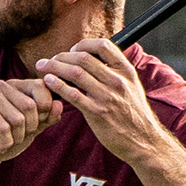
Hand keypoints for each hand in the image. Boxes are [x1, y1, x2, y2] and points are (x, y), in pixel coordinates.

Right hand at [0, 74, 62, 162]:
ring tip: (8, 140)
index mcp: (18, 85)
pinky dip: (6, 142)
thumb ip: (48, 117)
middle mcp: (3, 86)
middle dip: (30, 128)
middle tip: (19, 136)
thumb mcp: (33, 128)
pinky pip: (4, 129)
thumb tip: (59, 104)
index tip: (37, 124)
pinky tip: (0, 144)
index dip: (45, 110)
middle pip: (31, 106)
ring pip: (18, 119)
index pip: (41, 86)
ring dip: (17, 137)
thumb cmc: (7, 136)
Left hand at [32, 39, 168, 163]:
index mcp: (126, 71)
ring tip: (42, 67)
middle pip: (83, 57)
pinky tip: (48, 82)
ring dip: (54, 67)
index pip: (103, 45)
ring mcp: (107, 97)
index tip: (72, 51)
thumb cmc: (134, 114)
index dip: (83, 44)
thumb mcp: (132, 86)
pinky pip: (73, 94)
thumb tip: (95, 59)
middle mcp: (117, 81)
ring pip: (75, 73)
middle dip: (61, 56)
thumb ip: (115, 72)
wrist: (143, 141)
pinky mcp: (97, 113)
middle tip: (49, 60)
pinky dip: (58, 85)